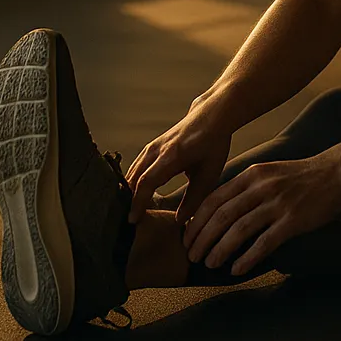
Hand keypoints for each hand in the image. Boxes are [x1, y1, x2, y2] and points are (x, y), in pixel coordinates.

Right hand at [124, 108, 232, 225]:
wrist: (211, 117)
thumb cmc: (212, 146)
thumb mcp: (208, 175)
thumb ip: (194, 199)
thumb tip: (178, 221)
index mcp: (171, 156)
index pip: (146, 182)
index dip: (137, 203)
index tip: (132, 220)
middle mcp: (156, 150)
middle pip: (133, 178)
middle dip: (129, 201)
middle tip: (128, 223)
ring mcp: (151, 146)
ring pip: (132, 172)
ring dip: (129, 192)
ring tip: (130, 212)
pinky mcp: (151, 147)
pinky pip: (136, 167)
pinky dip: (133, 182)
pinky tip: (135, 196)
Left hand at [182, 155, 340, 275]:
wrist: (337, 172)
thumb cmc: (302, 177)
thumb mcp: (269, 173)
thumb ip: (247, 188)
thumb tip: (223, 210)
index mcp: (251, 176)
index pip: (214, 199)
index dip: (197, 221)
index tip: (187, 237)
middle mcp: (260, 188)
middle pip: (222, 216)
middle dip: (202, 238)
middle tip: (192, 256)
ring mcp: (277, 204)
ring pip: (239, 230)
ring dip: (220, 249)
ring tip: (209, 264)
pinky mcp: (292, 220)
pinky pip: (264, 242)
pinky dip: (247, 257)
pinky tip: (237, 269)